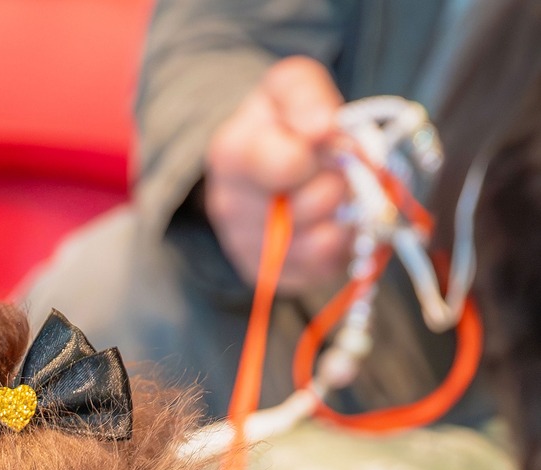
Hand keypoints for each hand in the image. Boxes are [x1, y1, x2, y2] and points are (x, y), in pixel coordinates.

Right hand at [204, 57, 350, 291]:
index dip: (325, 152)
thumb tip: (325, 129)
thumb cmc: (279, 121)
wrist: (261, 161)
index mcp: (230, 154)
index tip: (330, 139)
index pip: (289, 164)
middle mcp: (230, 209)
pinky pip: (322, 270)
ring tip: (337, 194)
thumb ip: (306, 96)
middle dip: (337, 182)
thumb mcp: (288, 87)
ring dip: (344, 216)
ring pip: (319, 245)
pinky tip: (331, 220)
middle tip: (336, 166)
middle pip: (310, 207)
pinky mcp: (273, 278)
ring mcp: (249, 250)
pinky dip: (340, 244)